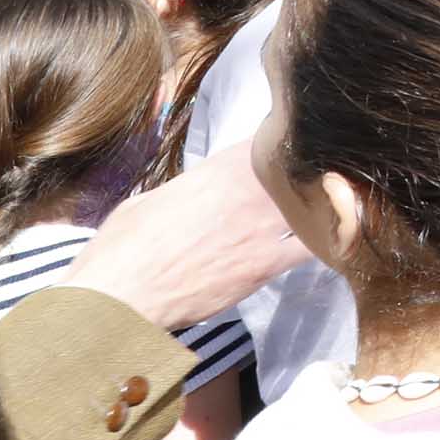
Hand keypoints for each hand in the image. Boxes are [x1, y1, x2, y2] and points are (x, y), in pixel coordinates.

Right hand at [68, 146, 303, 329]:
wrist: (118, 297)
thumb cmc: (122, 248)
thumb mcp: (151, 201)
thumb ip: (189, 190)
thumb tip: (199, 193)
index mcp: (220, 171)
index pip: (269, 142)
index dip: (279, 144)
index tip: (282, 149)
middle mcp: (249, 194)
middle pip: (300, 171)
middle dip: (305, 173)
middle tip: (309, 176)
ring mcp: (262, 230)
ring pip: (314, 205)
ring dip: (318, 204)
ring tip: (320, 205)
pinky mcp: (265, 268)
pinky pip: (308, 248)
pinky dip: (318, 241)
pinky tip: (319, 240)